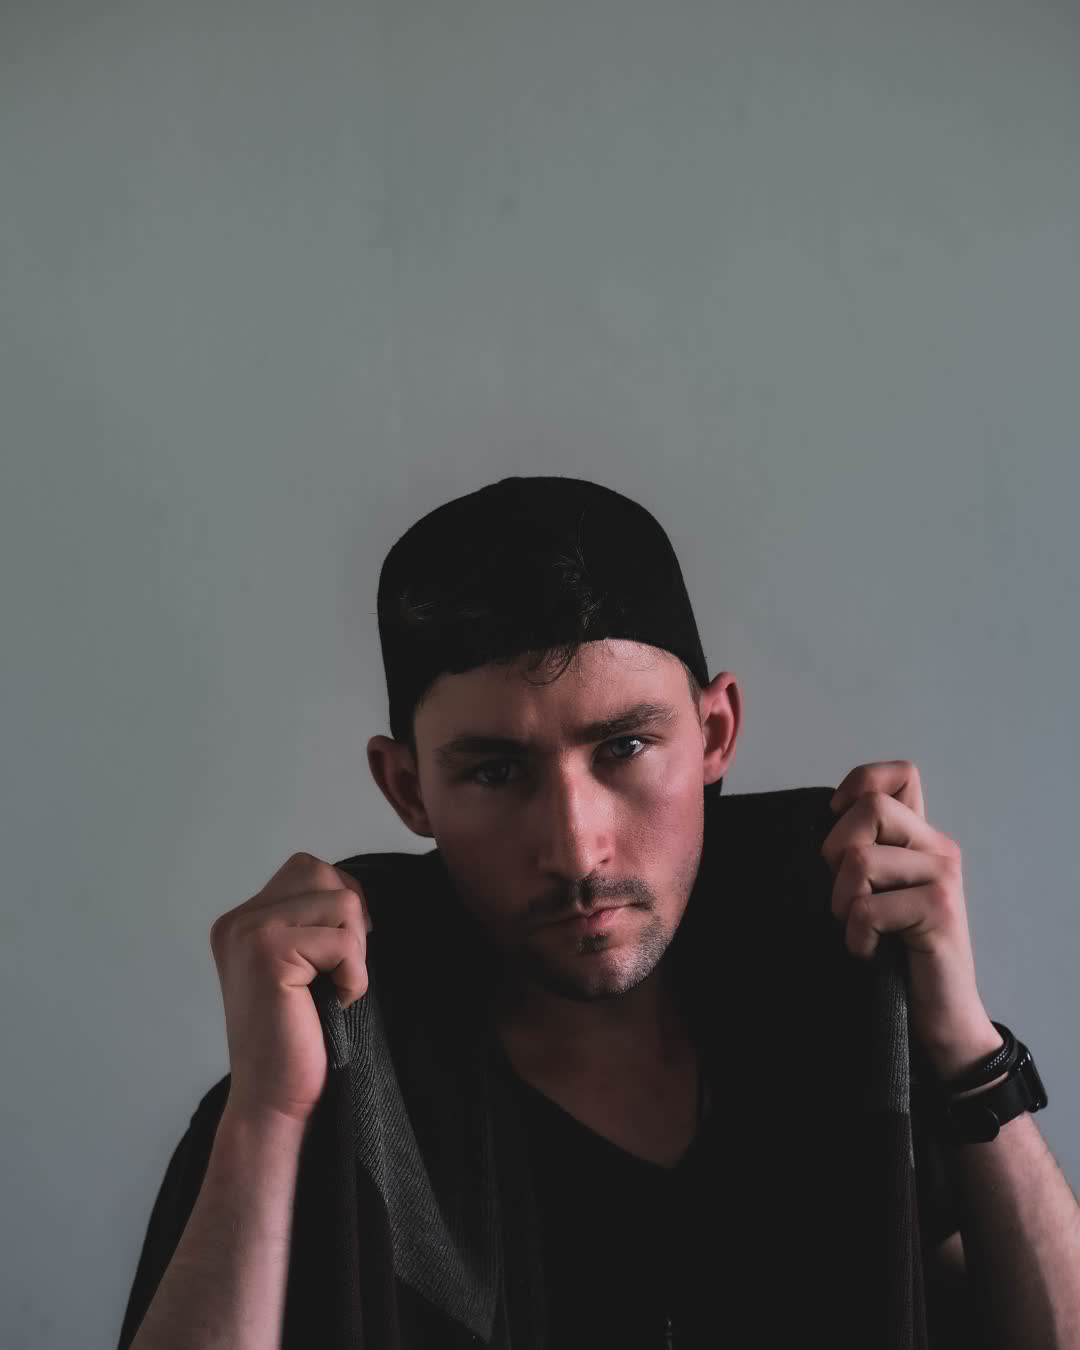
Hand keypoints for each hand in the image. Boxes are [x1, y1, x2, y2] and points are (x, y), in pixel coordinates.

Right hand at [209, 852, 373, 1127]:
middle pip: (324, 873)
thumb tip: (354, 889)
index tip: (336, 958)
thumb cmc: (300, 1037)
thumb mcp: (302, 964)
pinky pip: (343, 941)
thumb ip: (310, 919)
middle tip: (338, 973)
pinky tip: (334, 1003)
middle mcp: (238, 921)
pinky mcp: (268, 954)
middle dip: (348, 922)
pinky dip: (354, 974)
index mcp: (242, 920)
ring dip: (354, 952)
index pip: (309, 869)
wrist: (275, 1101)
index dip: (341, 905)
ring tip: (333, 989)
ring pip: (342, 902)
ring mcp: (249, 933)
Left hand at [821, 760, 1001, 1081]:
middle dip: (835, 853)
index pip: (900, 775)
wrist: (937, 1018)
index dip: (860, 783)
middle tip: (844, 898)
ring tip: (857, 931)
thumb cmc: (893, 955)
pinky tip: (869, 952)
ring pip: (860, 859)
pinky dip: (856, 936)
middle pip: (869, 806)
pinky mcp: (939, 910)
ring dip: (841, 902)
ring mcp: (942, 875)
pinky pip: (868, 907)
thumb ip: (859, 852)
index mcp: (919, 837)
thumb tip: (816, 822)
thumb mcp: (872, 892)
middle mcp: (937, 847)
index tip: (836, 822)